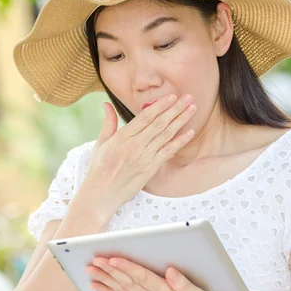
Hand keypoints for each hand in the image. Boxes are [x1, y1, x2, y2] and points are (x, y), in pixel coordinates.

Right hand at [81, 93, 196, 219]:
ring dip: (181, 121)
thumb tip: (106, 103)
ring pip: (166, 135)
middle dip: (175, 109)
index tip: (171, 96)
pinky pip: (168, 152)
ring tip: (192, 109)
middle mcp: (135, 145)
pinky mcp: (150, 169)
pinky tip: (190, 132)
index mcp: (122, 137)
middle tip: (188, 97)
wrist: (101, 194)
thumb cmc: (99, 169)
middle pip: (159, 123)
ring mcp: (144, 157)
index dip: (160, 105)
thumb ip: (108, 122)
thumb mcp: (100, 143)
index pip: (145, 117)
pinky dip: (180, 141)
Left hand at [86, 255, 217, 290]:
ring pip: (121, 290)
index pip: (142, 278)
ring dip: (105, 279)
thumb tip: (171, 271)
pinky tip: (96, 286)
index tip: (113, 259)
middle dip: (110, 271)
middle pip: (127, 283)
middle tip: (95, 260)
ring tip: (91, 270)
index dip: (127, 267)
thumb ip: (184, 285)